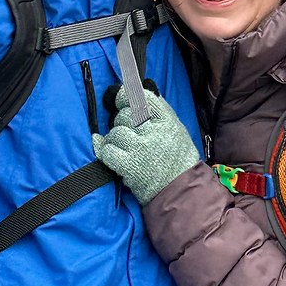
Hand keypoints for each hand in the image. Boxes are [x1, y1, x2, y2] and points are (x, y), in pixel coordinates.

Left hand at [92, 90, 200, 204]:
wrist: (180, 190)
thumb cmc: (178, 160)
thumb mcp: (177, 130)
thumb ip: (160, 113)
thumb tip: (139, 95)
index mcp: (167, 122)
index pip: (144, 98)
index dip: (127, 95)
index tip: (121, 99)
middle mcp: (154, 132)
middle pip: (126, 115)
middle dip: (121, 121)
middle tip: (126, 131)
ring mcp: (140, 149)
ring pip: (115, 132)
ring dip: (114, 139)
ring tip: (121, 146)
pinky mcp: (128, 166)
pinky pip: (108, 151)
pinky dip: (106, 152)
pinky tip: (111, 155)